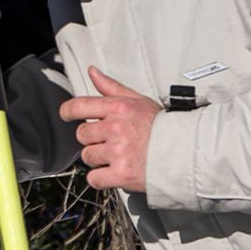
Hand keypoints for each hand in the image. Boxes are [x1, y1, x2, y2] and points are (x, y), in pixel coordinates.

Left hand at [58, 66, 160, 192]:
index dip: (68, 112)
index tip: (66, 115)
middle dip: (92, 138)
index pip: (78, 106)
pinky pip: (94, 178)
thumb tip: (92, 71)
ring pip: (87, 156)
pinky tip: (113, 173)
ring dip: (97, 158)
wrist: (184, 152)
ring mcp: (117, 152)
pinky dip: (101, 178)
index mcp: (117, 108)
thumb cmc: (161, 125)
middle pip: (82, 134)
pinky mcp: (121, 175)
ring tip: (116, 156)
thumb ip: (111, 87)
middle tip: (109, 140)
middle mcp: (115, 129)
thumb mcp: (138, 100)